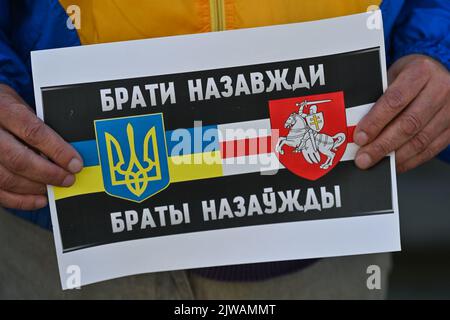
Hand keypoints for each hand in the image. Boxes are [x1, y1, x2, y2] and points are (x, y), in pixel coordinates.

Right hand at [0, 84, 82, 209]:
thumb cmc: (2, 107)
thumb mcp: (19, 105)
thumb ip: (38, 125)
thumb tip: (67, 151)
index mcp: (3, 109)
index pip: (33, 132)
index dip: (57, 151)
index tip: (75, 163)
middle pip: (19, 159)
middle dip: (49, 173)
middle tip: (68, 179)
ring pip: (6, 178)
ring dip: (36, 188)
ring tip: (55, 187)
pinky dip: (20, 200)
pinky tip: (38, 199)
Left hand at [354, 54, 449, 172]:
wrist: (437, 74)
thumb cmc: (409, 76)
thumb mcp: (392, 76)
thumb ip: (378, 98)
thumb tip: (357, 127)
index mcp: (421, 71)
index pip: (395, 100)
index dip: (375, 122)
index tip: (360, 137)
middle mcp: (441, 88)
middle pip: (408, 124)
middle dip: (382, 145)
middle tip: (364, 158)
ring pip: (421, 139)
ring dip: (395, 156)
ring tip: (376, 163)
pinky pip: (432, 148)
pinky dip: (411, 160)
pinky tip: (395, 163)